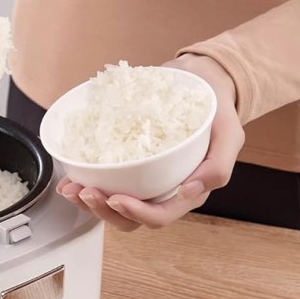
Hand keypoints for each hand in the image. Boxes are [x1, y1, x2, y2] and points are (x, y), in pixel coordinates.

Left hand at [57, 55, 244, 230]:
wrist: (201, 80)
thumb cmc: (216, 108)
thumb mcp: (229, 132)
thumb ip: (219, 166)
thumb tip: (191, 191)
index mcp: (188, 190)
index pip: (160, 214)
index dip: (136, 213)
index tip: (115, 198)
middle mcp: (163, 190)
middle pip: (130, 218)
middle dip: (104, 210)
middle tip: (84, 191)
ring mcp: (143, 178)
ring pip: (113, 205)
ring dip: (89, 202)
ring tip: (71, 187)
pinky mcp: (127, 162)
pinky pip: (105, 181)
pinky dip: (85, 182)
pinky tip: (70, 176)